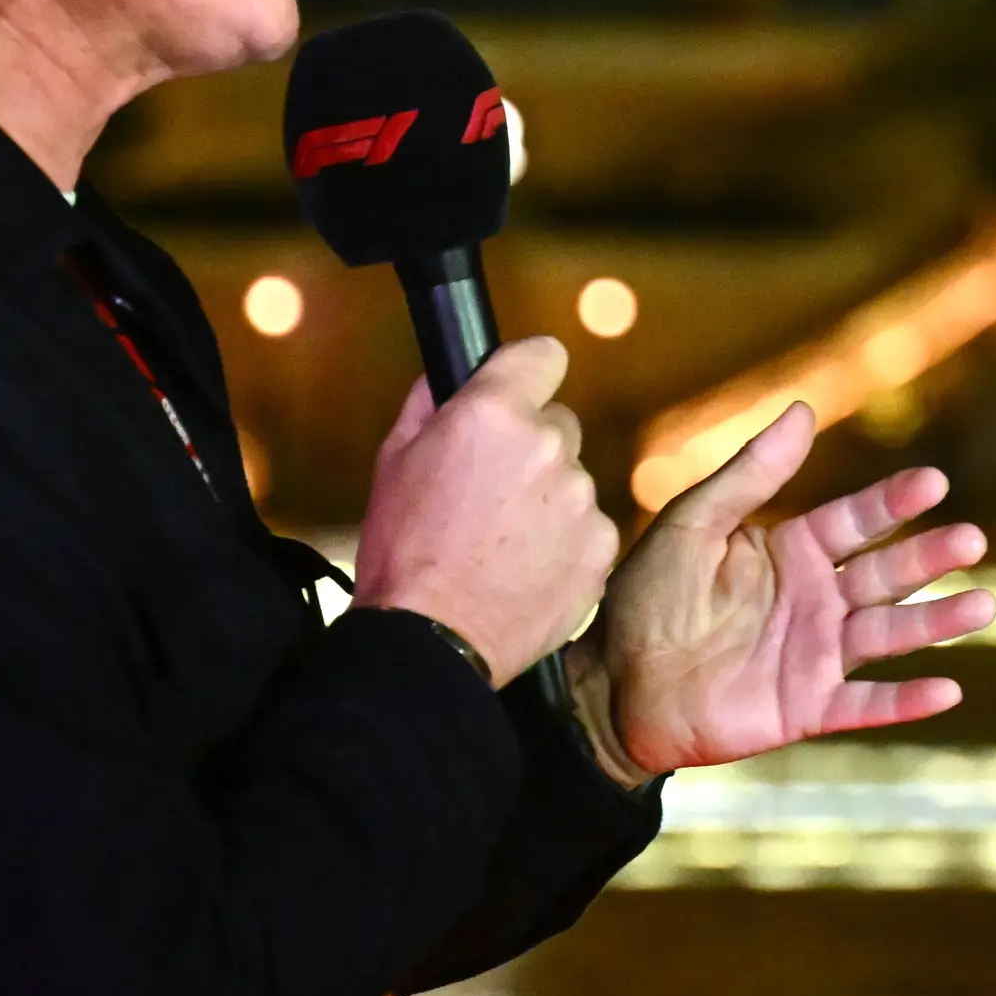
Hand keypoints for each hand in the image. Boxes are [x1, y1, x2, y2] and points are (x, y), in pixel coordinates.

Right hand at [353, 337, 612, 685]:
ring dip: (547, 501)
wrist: (430, 640)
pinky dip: (565, 545)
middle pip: (557, 426)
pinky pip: (588, 528)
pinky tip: (525, 571)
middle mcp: (549, 446)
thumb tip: (451, 375)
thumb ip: (430, 405)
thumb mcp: (393, 463)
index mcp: (494, 413)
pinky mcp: (602, 545)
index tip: (521, 390)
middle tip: (491, 494)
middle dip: (530, 449)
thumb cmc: (401, 553)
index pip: (543, 355)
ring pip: (572, 481)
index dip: (528, 372)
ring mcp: (582, 497)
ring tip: (501, 545)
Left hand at [576, 402, 995, 780]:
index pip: (856, 521)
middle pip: (887, 574)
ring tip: (984, 604)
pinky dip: (906, 701)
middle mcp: (816, 599)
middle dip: (930, 557)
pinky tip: (949, 691)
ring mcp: (816, 654)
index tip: (935, 483)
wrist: (610, 688)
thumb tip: (802, 408)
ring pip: (891, 634)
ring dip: (938, 621)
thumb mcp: (691, 525)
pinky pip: (866, 705)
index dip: (894, 502)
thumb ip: (749, 475)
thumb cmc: (644, 599)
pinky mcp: (806, 707)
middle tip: (971, 540)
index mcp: (791, 551)